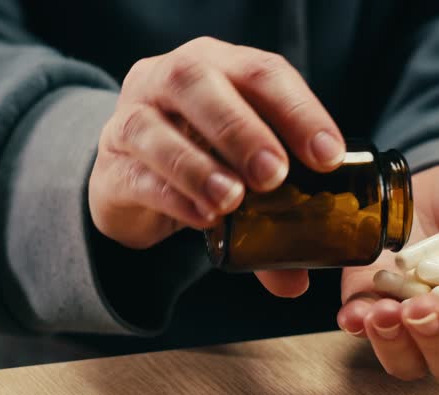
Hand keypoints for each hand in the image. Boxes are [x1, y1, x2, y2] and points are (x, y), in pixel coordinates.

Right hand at [89, 37, 344, 295]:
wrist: (130, 176)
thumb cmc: (200, 158)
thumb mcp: (241, 172)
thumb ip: (271, 219)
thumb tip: (296, 282)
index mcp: (219, 67)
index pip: (261, 72)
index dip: (298, 110)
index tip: (327, 156)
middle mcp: (170, 79)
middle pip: (197, 82)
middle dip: (240, 129)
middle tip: (274, 175)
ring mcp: (131, 117)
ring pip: (154, 127)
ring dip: (198, 166)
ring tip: (232, 201)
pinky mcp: (111, 166)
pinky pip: (137, 176)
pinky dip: (172, 197)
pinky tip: (202, 219)